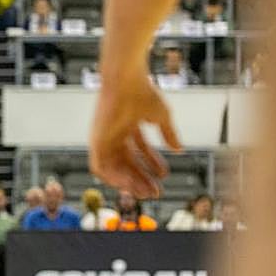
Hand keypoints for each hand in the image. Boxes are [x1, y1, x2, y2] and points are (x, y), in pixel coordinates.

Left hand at [89, 65, 182, 197]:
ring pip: (114, 168)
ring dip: (129, 182)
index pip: (139, 150)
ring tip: (145, 193)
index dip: (152, 164)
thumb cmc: (143, 93)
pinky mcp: (96, 142)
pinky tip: (128, 186)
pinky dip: (112, 178)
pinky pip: (99, 167)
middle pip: (127, 162)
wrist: (126, 82)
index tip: (165, 176)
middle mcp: (114, 134)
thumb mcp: (161, 117)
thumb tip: (179, 150)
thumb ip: (169, 133)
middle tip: (156, 193)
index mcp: (128, 126)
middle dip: (142, 178)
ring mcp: (104, 138)